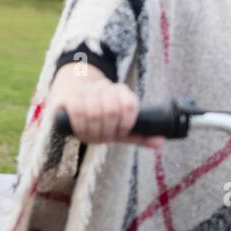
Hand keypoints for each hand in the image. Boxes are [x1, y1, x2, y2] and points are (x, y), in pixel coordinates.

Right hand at [49, 62, 164, 147]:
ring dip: (94, 130)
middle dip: (108, 130)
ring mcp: (87, 91)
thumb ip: (139, 135)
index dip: (126, 123)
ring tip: (93, 137)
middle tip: (104, 138)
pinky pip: (77, 110)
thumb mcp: (120, 126)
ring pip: (94, 111)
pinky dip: (80, 125)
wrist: (72, 97)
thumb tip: (161, 143)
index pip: (130, 105)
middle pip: (112, 110)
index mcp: (121, 92)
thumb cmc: (101, 117)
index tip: (121, 133)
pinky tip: (80, 131)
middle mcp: (105, 88)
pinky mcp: (69, 96)